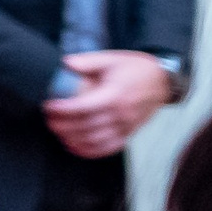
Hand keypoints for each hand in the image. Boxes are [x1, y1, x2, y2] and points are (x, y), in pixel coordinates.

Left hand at [44, 50, 173, 158]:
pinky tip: (73, 146)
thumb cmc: (136, 69)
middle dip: (62, 125)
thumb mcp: (112, 59)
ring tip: (57, 131)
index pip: (84, 107)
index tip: (49, 107)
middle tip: (48, 119)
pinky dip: (88, 151)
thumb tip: (66, 63)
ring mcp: (126, 126)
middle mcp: (121, 114)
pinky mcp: (129, 134)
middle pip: (86, 126)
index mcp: (115, 95)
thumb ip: (88, 61)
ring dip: (72, 139)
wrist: (163, 81)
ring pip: (94, 140)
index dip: (63, 110)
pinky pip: (108, 148)